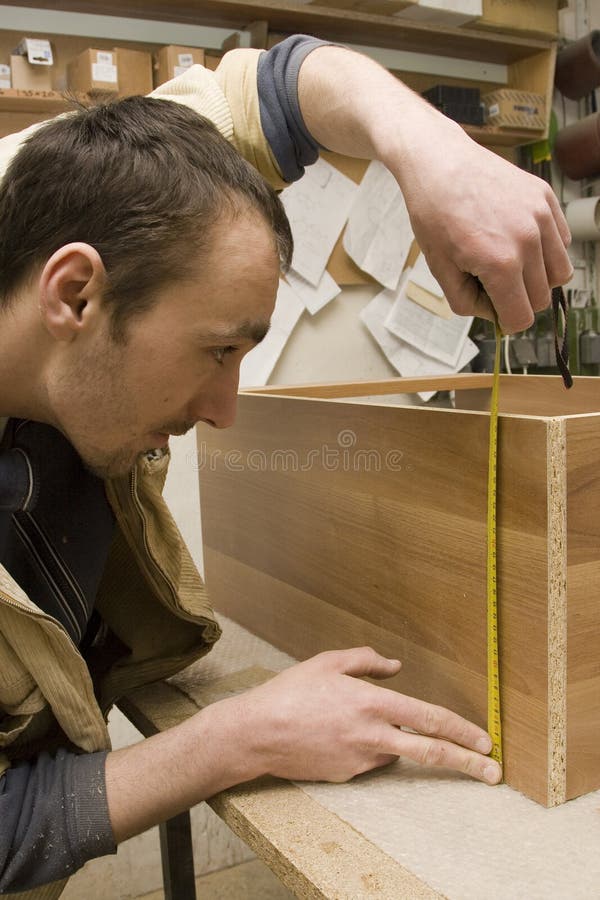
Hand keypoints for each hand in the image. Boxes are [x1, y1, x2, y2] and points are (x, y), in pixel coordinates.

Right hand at [227, 646, 501, 785]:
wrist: (256, 733)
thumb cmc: (290, 692)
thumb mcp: (328, 662)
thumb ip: (367, 661)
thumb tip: (395, 666)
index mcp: (371, 703)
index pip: (428, 719)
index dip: (461, 730)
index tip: (485, 741)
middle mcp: (371, 735)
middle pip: (430, 753)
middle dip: (467, 762)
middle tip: (493, 771)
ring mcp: (359, 760)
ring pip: (393, 751)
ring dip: (392, 741)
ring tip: (345, 721)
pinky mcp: (346, 775)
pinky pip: (368, 760)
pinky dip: (366, 747)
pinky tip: (336, 734)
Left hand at [386, 118, 572, 334]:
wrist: (439, 162)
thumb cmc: (434, 214)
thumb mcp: (440, 269)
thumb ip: (468, 303)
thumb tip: (495, 314)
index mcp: (500, 264)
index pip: (521, 318)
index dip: (505, 320)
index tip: (493, 307)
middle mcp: (528, 240)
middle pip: (541, 299)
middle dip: (518, 299)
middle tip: (491, 280)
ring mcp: (541, 216)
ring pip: (559, 272)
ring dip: (537, 277)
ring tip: (508, 260)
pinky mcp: (546, 198)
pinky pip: (562, 241)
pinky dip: (545, 249)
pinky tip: (517, 238)